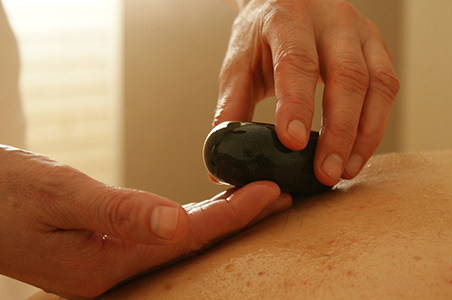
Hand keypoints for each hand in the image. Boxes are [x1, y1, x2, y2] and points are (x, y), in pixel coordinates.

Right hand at [0, 145, 290, 298]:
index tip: (270, 193)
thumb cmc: (4, 193)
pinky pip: (158, 235)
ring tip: (255, 200)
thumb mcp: (58, 194)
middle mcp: (112, 271)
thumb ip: (118, 211)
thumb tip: (175, 223)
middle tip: (279, 197)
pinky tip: (203, 210)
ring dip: (218, 219)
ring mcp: (108, 263)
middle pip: (192, 243)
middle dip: (238, 220)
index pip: (187, 238)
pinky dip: (188, 219)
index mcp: (104, 264)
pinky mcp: (104, 248)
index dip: (232, 214)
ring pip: (179, 240)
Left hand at [215, 0, 399, 185]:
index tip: (293, 143)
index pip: (297, 60)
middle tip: (326, 172)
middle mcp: (331, 19)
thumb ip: (232, 106)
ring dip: (365, 133)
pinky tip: (360, 151)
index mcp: (287, 18)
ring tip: (346, 170)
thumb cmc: (262, 36)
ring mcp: (360, 31)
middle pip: (346, 74)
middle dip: (339, 131)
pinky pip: (388, 87)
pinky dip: (376, 124)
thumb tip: (221, 154)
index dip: (297, 103)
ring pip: (377, 83)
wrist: (288, 2)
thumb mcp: (239, 64)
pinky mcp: (377, 47)